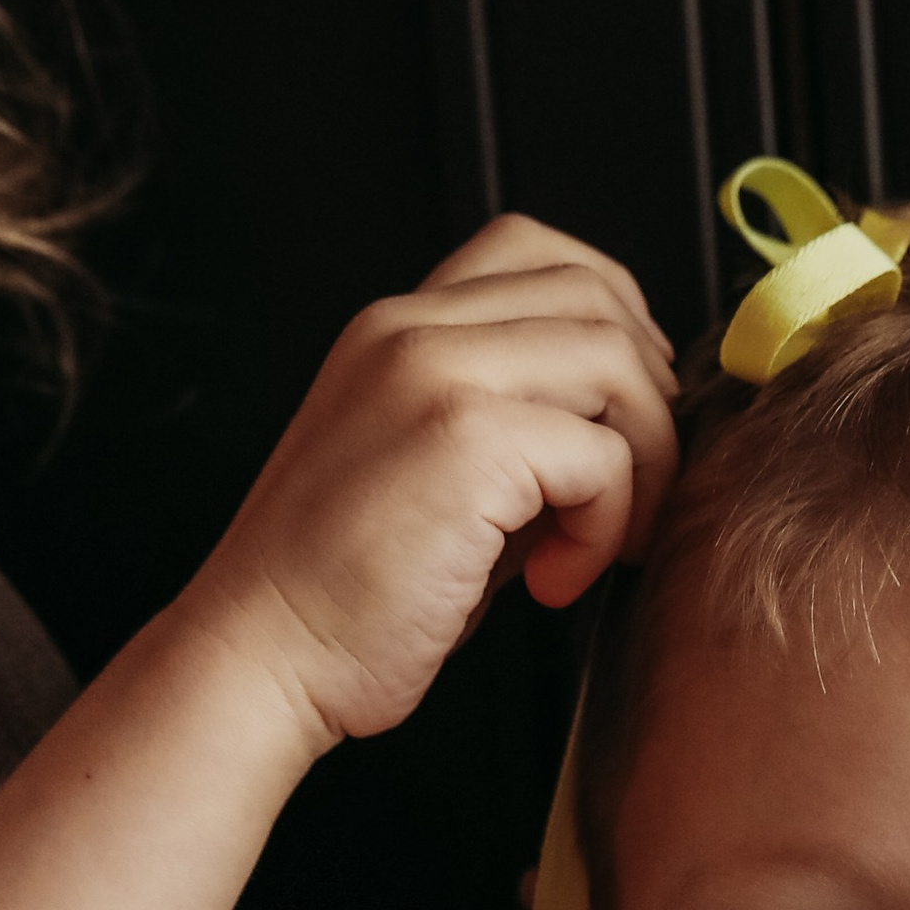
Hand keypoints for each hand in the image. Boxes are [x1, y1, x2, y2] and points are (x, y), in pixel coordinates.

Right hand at [187, 216, 679, 744]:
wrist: (261, 657)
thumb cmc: (347, 597)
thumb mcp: (439, 479)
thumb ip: (521, 429)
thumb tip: (633, 430)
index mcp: (398, 330)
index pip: (539, 251)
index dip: (615, 322)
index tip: (624, 418)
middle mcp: (410, 330)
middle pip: (595, 295)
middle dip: (647, 401)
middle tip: (631, 497)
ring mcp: (434, 373)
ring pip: (616, 362)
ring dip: (642, 465)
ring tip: (596, 545)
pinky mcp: (464, 438)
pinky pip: (604, 456)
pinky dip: (607, 528)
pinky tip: (552, 582)